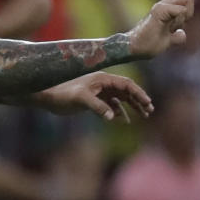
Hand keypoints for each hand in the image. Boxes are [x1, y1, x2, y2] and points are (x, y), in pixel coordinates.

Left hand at [35, 72, 153, 120]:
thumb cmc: (64, 94)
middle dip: (139, 100)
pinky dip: (119, 112)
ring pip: (121, 98)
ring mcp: (99, 91)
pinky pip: (112, 105)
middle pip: (127, 90)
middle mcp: (103, 83)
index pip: (126, 84)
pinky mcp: (94, 99)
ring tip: (143, 115)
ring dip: (132, 106)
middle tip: (149, 110)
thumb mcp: (81, 99)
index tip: (147, 103)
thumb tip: (114, 117)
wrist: (50, 97)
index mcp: (103, 78)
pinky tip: (124, 120)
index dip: (138, 93)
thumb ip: (98, 107)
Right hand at [127, 0, 199, 57]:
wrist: (136, 47)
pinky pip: (179, 10)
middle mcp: (167, 2)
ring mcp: (162, 5)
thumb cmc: (150, 43)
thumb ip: (176, 35)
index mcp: (170, 7)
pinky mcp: (158, 10)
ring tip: (172, 27)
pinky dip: (179, 20)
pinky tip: (169, 28)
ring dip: (187, 15)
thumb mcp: (169, 38)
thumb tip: (181, 35)